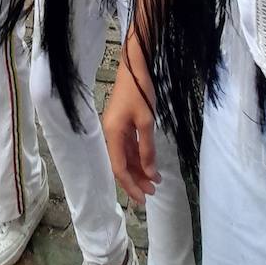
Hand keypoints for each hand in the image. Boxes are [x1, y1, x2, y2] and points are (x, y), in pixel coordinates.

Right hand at [102, 41, 160, 204]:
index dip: (131, 185)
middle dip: (136, 180)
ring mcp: (116, 128)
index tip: (144, 198)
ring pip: (125, 156)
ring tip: (155, 181)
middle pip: (121, 164)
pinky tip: (149, 164)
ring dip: (139, 169)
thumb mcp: (146, 121)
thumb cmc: (140, 91)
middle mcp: (110, 133)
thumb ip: (147, 148)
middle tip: (153, 192)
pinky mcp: (122, 123)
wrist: (135, 66)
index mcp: (112, 134)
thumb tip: (150, 173)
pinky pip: (128, 146)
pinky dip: (139, 157)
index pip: (119, 167)